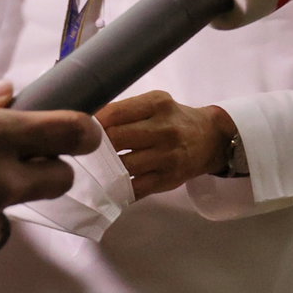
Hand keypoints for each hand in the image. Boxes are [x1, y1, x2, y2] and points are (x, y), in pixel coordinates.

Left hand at [96, 90, 235, 199]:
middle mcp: (165, 129)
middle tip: (85, 150)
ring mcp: (168, 156)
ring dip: (105, 169)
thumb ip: (125, 111)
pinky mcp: (169, 179)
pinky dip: (119, 188)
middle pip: (116, 139)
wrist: (210, 139)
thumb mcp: (155, 104)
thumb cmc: (174, 119)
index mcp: (158, 104)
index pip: (115, 113)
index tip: (82, 129)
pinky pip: (135, 188)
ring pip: (123, 166)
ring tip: (95, 167)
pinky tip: (110, 184)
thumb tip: (86, 123)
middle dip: (97, 146)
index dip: (93, 123)